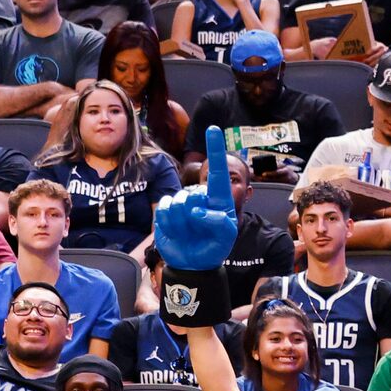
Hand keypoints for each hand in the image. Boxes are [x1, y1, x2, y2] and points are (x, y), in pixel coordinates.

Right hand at [154, 127, 243, 274]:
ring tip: (188, 232)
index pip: (216, 171)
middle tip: (199, 229)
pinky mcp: (165, 211)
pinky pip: (163, 210)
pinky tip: (176, 232)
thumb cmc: (214, 244)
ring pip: (177, 202)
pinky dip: (170, 225)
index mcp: (218, 196)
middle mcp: (199, 195)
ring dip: (182, 223)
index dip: (215, 149)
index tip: (213, 130)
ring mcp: (181, 202)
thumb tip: (198, 211)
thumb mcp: (226, 236)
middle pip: (192, 194)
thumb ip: (219, 222)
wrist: (193, 261)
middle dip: (194, 214)